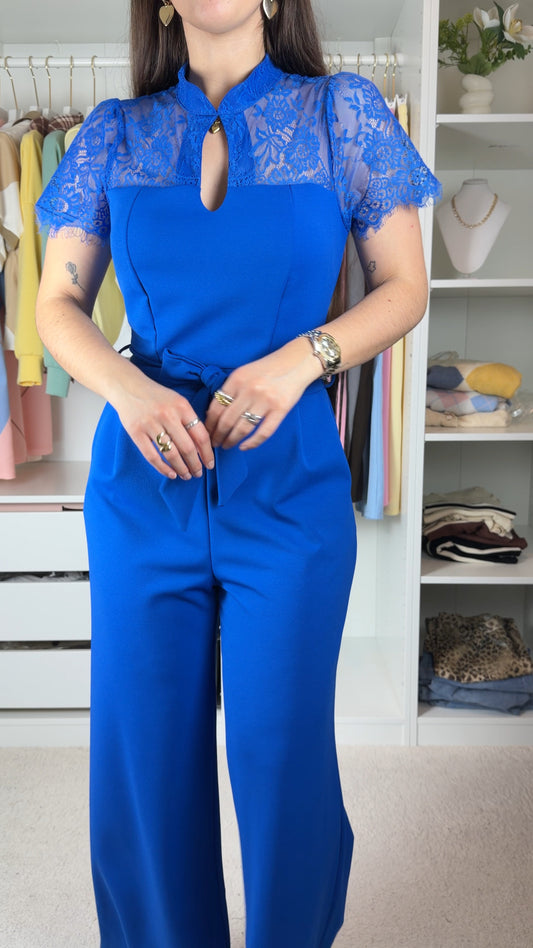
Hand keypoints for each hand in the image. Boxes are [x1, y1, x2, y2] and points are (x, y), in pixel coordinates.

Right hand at [113, 372, 213, 479]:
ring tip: (186, 475)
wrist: (127, 386)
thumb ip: (189, 421)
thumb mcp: (177, 401)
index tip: (210, 464)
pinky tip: (171, 474)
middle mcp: (167, 415)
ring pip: (171, 454)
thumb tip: (201, 448)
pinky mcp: (136, 432)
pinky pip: (152, 456)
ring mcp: (150, 424)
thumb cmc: (156, 396)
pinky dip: (163, 468)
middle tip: (198, 473)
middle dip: (195, 464)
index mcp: (182, 406)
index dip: (207, 453)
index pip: (200, 435)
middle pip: (187, 447)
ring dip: (181, 468)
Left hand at [205, 340, 320, 450]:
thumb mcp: (244, 372)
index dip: (209, 423)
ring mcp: (266, 401)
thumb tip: (214, 413)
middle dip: (217, 435)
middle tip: (214, 443)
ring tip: (227, 445)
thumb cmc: (267, 368)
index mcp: (237, 380)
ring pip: (243, 428)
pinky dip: (252, 443)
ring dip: (232, 440)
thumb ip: (230, 389)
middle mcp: (249, 390)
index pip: (216, 407)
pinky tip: (244, 447)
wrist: (296, 362)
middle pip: (227, 420)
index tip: (207, 432)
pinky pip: (264, 432)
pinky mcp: (280, 409)